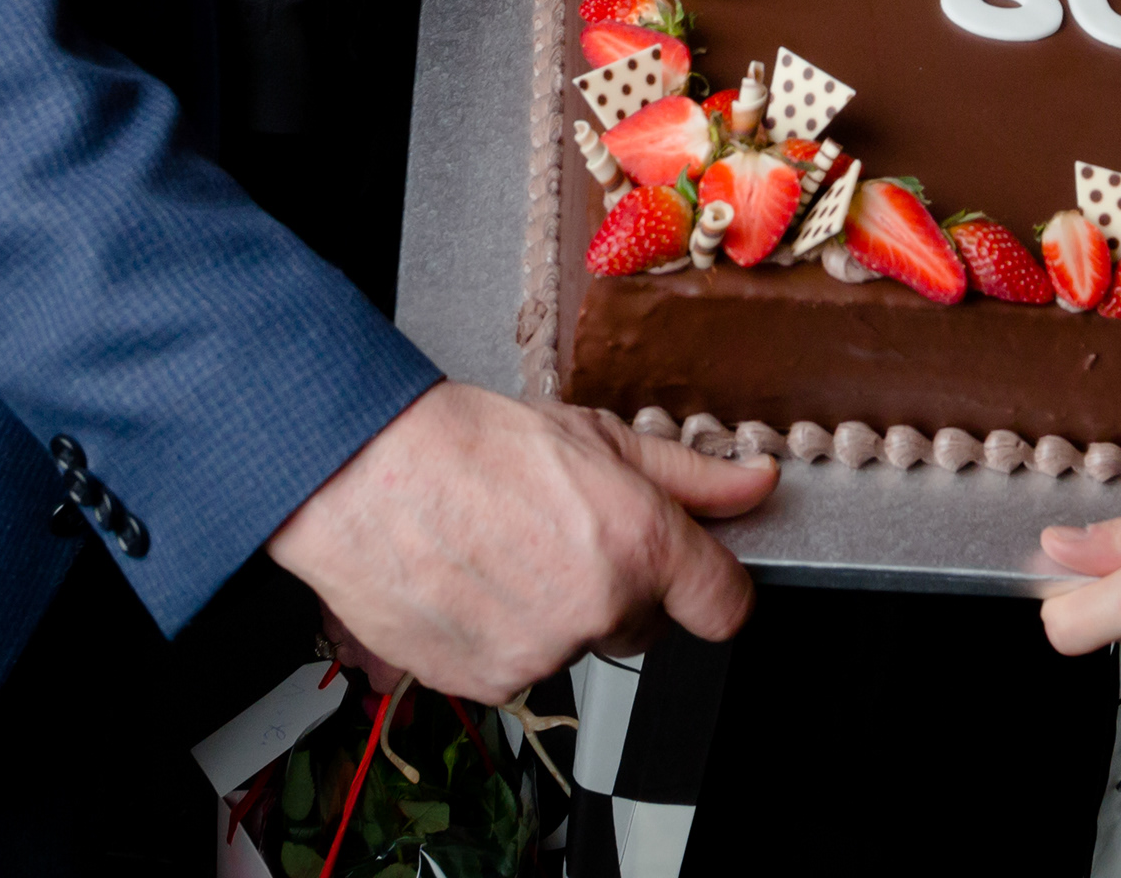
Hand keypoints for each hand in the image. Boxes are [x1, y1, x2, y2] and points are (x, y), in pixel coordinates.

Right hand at [267, 382, 772, 700]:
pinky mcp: (489, 684)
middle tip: (561, 533)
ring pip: (577, 644)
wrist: (365, 473)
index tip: (693, 573)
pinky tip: (472, 581)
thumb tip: (755, 484)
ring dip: (554, 611)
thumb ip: (687, 475)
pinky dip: (503, 635)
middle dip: (619, 588)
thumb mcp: (596, 436)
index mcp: (641, 544)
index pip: (726, 608)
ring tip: (503, 549)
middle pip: (646, 626)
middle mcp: (600, 609)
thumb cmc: (471, 444)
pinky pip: (520, 667)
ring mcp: (543, 655)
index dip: (710, 586)